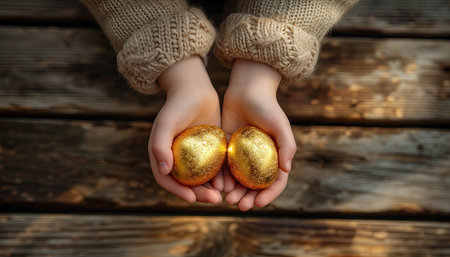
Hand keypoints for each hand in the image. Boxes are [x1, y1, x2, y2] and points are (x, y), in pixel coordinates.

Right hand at [148, 56, 222, 203]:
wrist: (195, 90)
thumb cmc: (177, 105)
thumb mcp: (166, 123)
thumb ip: (160, 146)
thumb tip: (164, 170)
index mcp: (163, 155)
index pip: (167, 180)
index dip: (178, 191)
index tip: (192, 198)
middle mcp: (177, 158)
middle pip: (187, 183)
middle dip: (199, 194)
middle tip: (214, 200)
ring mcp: (194, 156)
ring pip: (202, 178)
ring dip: (211, 188)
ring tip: (224, 194)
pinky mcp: (209, 150)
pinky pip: (214, 167)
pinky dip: (221, 176)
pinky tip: (230, 182)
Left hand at [221, 59, 296, 210]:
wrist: (246, 90)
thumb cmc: (267, 106)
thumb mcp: (280, 124)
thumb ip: (287, 146)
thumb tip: (286, 170)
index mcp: (275, 157)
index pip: (275, 182)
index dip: (269, 195)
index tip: (258, 203)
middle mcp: (260, 159)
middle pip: (255, 185)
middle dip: (248, 198)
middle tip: (238, 205)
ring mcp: (243, 155)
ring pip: (239, 180)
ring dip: (234, 191)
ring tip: (226, 198)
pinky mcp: (228, 149)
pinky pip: (225, 167)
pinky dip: (222, 178)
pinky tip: (217, 185)